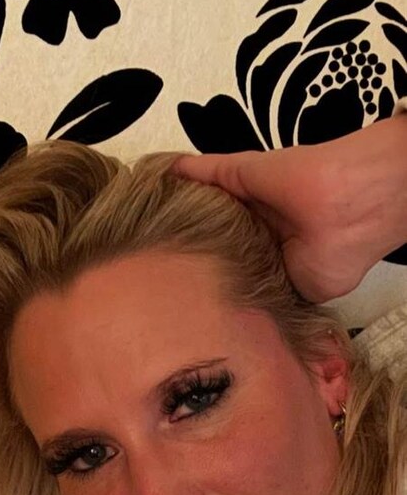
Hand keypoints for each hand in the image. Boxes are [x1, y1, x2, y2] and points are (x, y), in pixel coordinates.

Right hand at [169, 114, 406, 302]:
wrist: (344, 209)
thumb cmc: (297, 179)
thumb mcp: (242, 171)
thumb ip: (207, 173)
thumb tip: (165, 168)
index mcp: (248, 217)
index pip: (208, 234)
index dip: (183, 241)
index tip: (150, 252)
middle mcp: (257, 246)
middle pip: (219, 265)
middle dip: (196, 275)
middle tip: (157, 287)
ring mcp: (272, 274)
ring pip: (236, 291)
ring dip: (217, 297)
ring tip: (176, 312)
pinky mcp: (289, 299)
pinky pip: (263, 313)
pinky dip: (246, 317)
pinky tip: (214, 325)